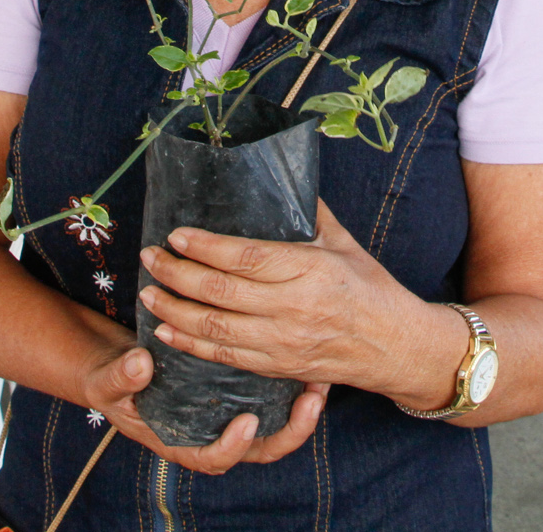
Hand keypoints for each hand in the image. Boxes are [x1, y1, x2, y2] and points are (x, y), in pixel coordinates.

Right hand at [76, 340, 327, 475]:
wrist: (121, 367)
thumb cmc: (114, 382)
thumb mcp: (108, 382)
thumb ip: (121, 377)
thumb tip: (140, 364)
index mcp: (183, 443)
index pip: (214, 458)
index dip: (232, 447)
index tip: (246, 423)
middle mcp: (213, 434)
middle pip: (261, 447)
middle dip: (292, 430)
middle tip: (311, 402)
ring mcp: (231, 414)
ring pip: (276, 424)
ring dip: (302, 407)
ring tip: (321, 380)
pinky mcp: (242, 391)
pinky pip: (274, 397)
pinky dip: (293, 382)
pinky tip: (309, 358)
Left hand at [139, 201, 460, 407]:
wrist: (394, 345)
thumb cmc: (369, 288)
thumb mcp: (344, 242)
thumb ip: (309, 212)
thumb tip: (281, 175)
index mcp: (311, 270)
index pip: (246, 257)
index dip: (205, 247)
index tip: (176, 234)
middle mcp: (294, 308)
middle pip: (221, 292)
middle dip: (176, 274)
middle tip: (149, 258)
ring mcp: (284, 342)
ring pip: (215, 329)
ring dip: (174, 310)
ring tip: (148, 293)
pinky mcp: (279, 368)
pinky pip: (225, 357)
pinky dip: (190, 345)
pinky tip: (166, 330)